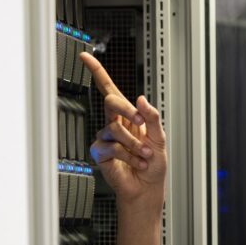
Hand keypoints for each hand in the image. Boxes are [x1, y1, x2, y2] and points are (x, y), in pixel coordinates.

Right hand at [79, 52, 167, 212]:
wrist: (147, 187)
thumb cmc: (153, 165)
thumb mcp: (160, 138)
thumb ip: (152, 117)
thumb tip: (141, 99)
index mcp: (128, 117)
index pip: (110, 90)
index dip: (97, 72)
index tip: (86, 57)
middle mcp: (115, 124)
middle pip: (111, 102)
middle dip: (127, 111)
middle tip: (140, 124)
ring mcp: (106, 138)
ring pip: (115, 129)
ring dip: (135, 144)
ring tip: (144, 156)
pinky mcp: (100, 152)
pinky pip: (112, 147)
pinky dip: (129, 156)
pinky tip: (136, 163)